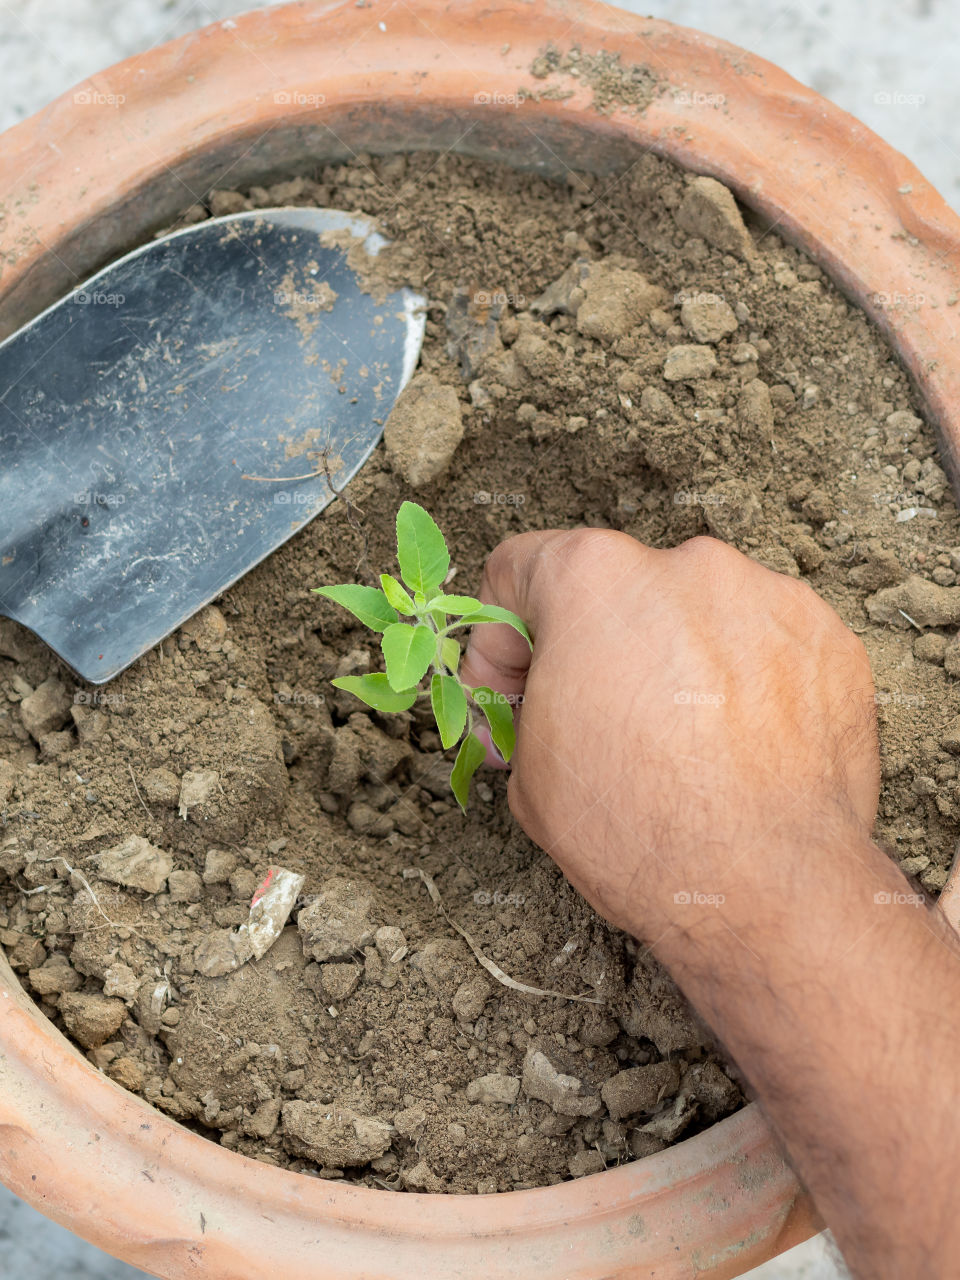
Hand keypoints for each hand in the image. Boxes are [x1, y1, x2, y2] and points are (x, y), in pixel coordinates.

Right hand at [462, 530, 879, 938]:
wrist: (767, 886)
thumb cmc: (646, 832)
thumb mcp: (531, 773)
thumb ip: (523, 706)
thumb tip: (532, 705)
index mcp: (595, 580)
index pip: (520, 568)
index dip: (501, 637)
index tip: (514, 684)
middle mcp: (685, 567)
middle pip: (616, 590)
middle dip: (595, 649)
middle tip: (592, 721)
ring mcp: (765, 596)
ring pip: (695, 614)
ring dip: (675, 661)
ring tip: (677, 742)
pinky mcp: (826, 637)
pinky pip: (763, 642)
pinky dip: (744, 681)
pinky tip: (733, 744)